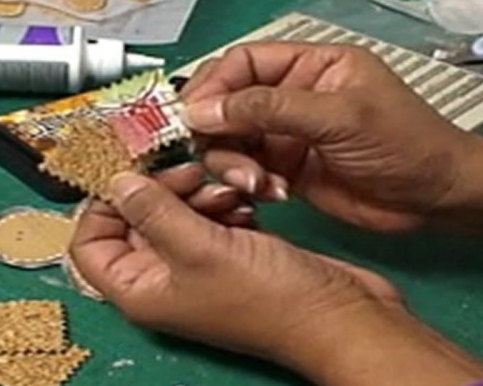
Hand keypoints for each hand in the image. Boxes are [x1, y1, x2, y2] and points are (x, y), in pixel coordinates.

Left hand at [70, 172, 482, 385]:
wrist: (335, 313)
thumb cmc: (268, 296)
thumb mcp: (198, 246)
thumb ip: (152, 210)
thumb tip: (116, 180)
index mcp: (139, 289)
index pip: (89, 244)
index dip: (101, 206)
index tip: (128, 172)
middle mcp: (161, 278)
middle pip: (134, 219)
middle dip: (159, 190)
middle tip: (188, 172)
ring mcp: (195, 264)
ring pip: (173, 212)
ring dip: (196, 192)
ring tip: (226, 192)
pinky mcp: (225, 250)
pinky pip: (206, 215)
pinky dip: (220, 202)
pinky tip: (244, 202)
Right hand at [180, 42, 482, 232]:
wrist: (433, 199)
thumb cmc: (402, 143)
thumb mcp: (337, 116)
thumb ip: (269, 108)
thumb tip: (203, 110)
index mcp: (306, 66)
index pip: (242, 65)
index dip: (212, 87)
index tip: (190, 116)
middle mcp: (288, 98)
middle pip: (226, 105)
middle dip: (217, 132)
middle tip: (217, 157)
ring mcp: (283, 136)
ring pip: (230, 143)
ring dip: (233, 165)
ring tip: (258, 184)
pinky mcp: (281, 170)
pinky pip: (244, 172)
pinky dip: (247, 184)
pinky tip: (271, 193)